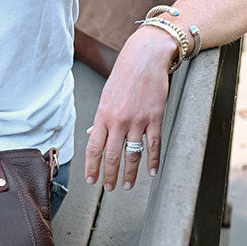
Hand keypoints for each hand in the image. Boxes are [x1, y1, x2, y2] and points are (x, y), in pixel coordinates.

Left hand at [84, 28, 174, 189]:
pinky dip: (153, 161)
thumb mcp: (106, 96)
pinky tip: (152, 172)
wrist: (145, 57)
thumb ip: (101, 118)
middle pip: (112, 156)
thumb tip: (93, 134)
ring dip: (129, 173)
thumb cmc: (124, 75)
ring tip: (127, 185)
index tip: (92, 180)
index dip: (92, 167)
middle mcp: (118, 121)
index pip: (94, 148)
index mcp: (103, 115)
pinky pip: (153, 145)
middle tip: (110, 188)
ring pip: (132, 154)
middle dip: (110, 175)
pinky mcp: (154, 118)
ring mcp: (137, 120)